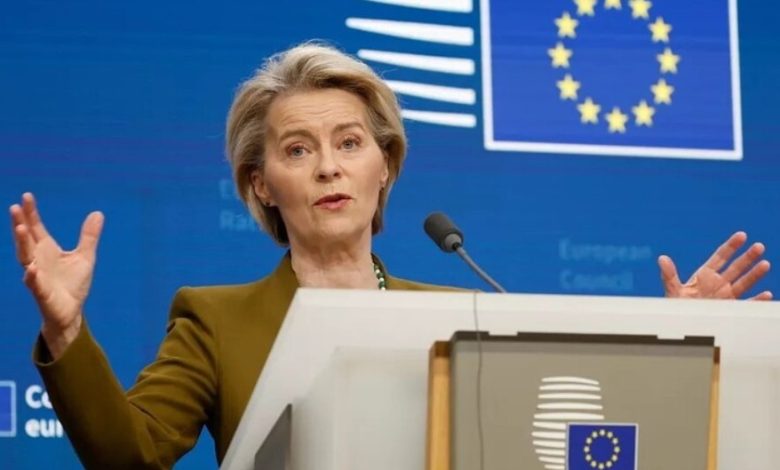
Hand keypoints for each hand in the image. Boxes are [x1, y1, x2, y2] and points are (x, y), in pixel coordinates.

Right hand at [10, 193, 103, 356]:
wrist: (71, 310)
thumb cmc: (73, 283)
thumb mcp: (85, 256)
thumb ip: (88, 236)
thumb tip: (98, 213)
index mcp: (47, 249)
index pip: (36, 228)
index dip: (31, 213)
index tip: (26, 196)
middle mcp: (38, 260)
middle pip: (26, 239)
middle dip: (20, 223)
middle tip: (15, 207)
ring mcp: (38, 276)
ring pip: (26, 258)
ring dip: (22, 243)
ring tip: (20, 228)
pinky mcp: (42, 292)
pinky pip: (34, 284)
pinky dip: (32, 276)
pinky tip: (31, 268)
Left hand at [658, 231, 771, 299]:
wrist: (680, 324)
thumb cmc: (676, 306)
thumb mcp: (673, 290)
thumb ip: (669, 275)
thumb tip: (661, 258)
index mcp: (705, 275)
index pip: (721, 257)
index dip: (731, 246)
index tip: (742, 235)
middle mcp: (718, 283)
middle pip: (736, 267)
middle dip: (747, 257)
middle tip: (759, 246)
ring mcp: (726, 296)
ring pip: (743, 283)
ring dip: (754, 274)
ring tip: (765, 264)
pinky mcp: (730, 309)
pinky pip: (746, 304)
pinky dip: (756, 300)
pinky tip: (766, 295)